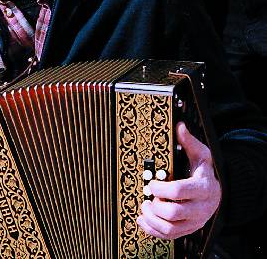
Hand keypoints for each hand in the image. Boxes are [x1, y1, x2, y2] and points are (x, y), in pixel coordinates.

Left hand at [137, 122, 220, 239]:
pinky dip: (153, 231)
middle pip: (173, 213)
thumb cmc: (205, 172)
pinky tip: (144, 220)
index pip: (179, 191)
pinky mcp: (188, 229)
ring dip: (152, 220)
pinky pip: (169, 236)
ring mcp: (194, 222)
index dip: (161, 188)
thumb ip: (189, 142)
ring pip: (170, 229)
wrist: (219, 193)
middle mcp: (200, 208)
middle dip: (155, 206)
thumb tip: (179, 126)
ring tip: (144, 207)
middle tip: (147, 197)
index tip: (152, 183)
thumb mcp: (201, 154)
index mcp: (202, 188)